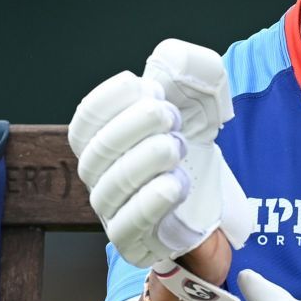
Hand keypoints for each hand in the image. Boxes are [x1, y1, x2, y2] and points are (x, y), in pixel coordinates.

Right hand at [68, 40, 250, 272]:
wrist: (213, 204)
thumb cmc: (192, 147)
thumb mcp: (196, 98)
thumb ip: (186, 69)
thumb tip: (171, 59)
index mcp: (100, 138)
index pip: (87, 118)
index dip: (113, 99)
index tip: (152, 88)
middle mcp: (97, 174)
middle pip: (100, 148)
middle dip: (136, 126)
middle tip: (171, 116)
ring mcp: (110, 210)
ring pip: (114, 185)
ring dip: (147, 160)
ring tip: (177, 147)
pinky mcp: (130, 241)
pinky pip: (128, 225)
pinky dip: (150, 202)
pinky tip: (174, 184)